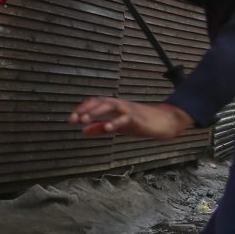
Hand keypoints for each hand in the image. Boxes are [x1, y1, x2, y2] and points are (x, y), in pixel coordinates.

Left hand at [69, 97, 193, 139]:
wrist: (163, 122)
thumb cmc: (139, 122)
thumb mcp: (116, 125)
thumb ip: (99, 127)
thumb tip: (83, 131)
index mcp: (114, 106)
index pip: (95, 102)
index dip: (82, 108)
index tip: (71, 119)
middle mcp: (120, 105)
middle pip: (100, 102)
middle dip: (86, 109)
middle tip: (74, 119)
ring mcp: (129, 110)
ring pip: (111, 106)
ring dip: (97, 112)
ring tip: (84, 120)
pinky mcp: (138, 119)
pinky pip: (126, 119)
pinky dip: (116, 122)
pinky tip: (107, 128)